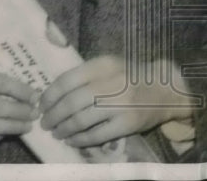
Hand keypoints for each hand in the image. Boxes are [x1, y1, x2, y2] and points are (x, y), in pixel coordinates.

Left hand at [39, 56, 193, 146]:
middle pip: (71, 103)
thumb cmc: (130, 76)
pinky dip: (80, 140)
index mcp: (103, 65)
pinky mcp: (127, 124)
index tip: (42, 105)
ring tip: (57, 133)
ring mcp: (120, 105)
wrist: (164, 88)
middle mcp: (111, 83)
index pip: (67, 80)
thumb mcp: (109, 66)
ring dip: (63, 129)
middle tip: (45, 122)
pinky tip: (72, 141)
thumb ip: (85, 75)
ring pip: (81, 120)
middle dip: (53, 116)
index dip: (49, 96)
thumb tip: (53, 94)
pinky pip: (96, 136)